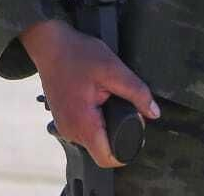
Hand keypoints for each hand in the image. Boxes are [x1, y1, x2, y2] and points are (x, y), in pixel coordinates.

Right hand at [21, 19, 159, 168]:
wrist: (49, 43)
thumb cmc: (76, 54)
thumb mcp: (113, 69)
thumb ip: (136, 92)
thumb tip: (154, 112)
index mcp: (83, 124)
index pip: (107, 158)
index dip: (126, 151)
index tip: (135, 131)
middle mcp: (70, 130)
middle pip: (102, 149)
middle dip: (117, 132)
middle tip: (122, 106)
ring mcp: (64, 126)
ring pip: (93, 139)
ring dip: (105, 125)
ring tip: (106, 100)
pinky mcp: (62, 119)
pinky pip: (83, 128)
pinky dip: (94, 118)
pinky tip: (95, 99)